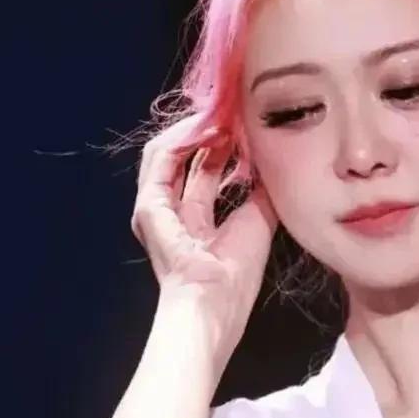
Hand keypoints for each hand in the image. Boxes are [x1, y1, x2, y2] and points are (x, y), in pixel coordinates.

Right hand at [131, 115, 278, 343]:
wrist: (214, 303)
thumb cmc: (235, 277)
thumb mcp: (258, 224)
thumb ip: (260, 193)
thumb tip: (269, 164)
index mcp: (198, 224)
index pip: (205, 173)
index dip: (225, 148)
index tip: (245, 129)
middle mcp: (174, 214)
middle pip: (188, 159)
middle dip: (211, 134)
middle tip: (234, 114)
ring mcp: (156, 209)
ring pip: (170, 153)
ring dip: (195, 130)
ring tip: (221, 114)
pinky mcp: (149, 206)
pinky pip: (161, 159)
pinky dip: (182, 138)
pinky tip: (206, 126)